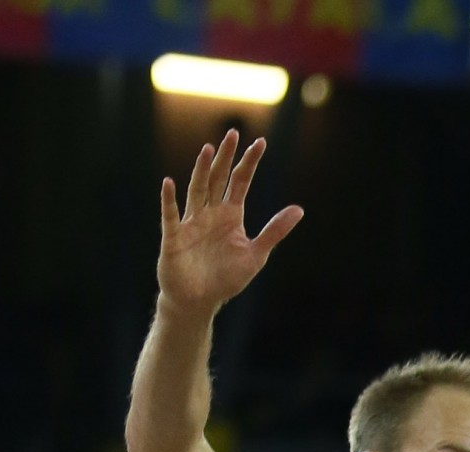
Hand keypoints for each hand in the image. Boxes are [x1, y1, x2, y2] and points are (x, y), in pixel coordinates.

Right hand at [157, 130, 302, 319]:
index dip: (250, 163)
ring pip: (197, 190)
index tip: (261, 143)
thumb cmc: (226, 278)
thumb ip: (275, 231)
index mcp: (230, 215)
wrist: (199, 301)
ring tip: (208, 150)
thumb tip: (299, 210)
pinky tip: (169, 184)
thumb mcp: (256, 255)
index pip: (240, 182)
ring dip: (202, 170)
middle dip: (226, 157)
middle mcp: (210, 213)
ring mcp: (191, 222)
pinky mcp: (174, 237)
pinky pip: (170, 216)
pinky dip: (169, 201)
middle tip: (233, 134)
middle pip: (218, 178)